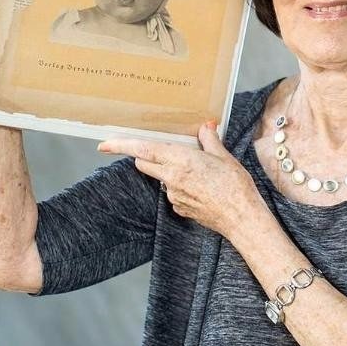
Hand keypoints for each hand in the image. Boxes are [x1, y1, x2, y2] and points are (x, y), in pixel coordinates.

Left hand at [98, 121, 267, 240]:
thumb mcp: (224, 157)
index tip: (104, 144)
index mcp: (180, 160)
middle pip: (145, 163)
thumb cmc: (235, 186)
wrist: (242, 218)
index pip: (143, 149)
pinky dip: (181, 187)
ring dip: (169, 171)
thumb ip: (209, 140)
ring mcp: (173, 196)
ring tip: (198, 172)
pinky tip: (201, 189)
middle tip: (167, 151)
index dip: (121, 145)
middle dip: (148, 156)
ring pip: (161, 178)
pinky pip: (173, 193)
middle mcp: (172, 178)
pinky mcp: (179, 208)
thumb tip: (205, 127)